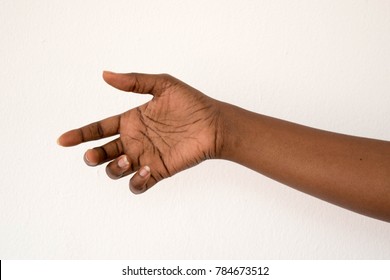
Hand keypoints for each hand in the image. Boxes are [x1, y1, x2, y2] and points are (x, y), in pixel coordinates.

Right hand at [58, 72, 222, 193]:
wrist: (214, 124)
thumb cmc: (191, 103)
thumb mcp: (163, 85)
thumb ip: (134, 82)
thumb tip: (105, 74)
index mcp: (130, 121)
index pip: (99, 129)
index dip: (80, 135)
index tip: (63, 140)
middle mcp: (134, 140)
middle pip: (102, 153)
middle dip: (92, 156)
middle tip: (93, 154)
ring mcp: (145, 157)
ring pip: (115, 170)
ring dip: (113, 168)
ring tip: (127, 158)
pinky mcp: (158, 171)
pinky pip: (138, 184)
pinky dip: (136, 181)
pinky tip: (146, 169)